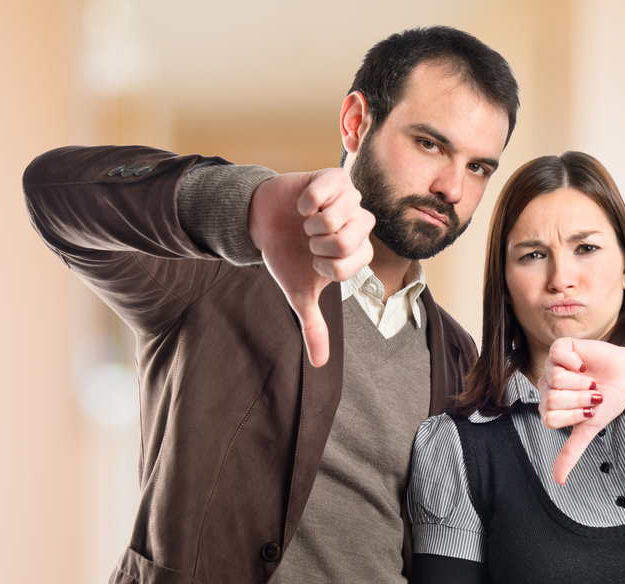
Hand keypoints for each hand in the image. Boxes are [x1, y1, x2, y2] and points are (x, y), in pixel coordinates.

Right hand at [248, 169, 374, 366]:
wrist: (263, 220)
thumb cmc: (286, 254)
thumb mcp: (299, 293)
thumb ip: (314, 325)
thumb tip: (320, 364)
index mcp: (360, 251)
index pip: (351, 266)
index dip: (325, 266)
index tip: (315, 261)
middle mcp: (362, 223)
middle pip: (348, 242)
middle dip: (318, 246)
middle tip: (309, 240)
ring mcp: (351, 198)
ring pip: (337, 218)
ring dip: (311, 224)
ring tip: (306, 222)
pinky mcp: (334, 177)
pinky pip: (326, 191)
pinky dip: (307, 202)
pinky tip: (303, 204)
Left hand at [538, 338, 624, 484]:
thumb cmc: (608, 401)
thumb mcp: (588, 430)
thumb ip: (570, 453)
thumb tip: (558, 480)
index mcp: (549, 407)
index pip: (550, 418)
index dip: (574, 416)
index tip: (588, 411)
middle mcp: (547, 387)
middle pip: (552, 399)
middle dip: (579, 399)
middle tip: (592, 394)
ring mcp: (552, 366)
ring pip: (555, 379)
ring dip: (581, 382)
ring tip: (590, 380)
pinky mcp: (561, 348)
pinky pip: (557, 355)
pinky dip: (574, 362)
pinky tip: (582, 364)